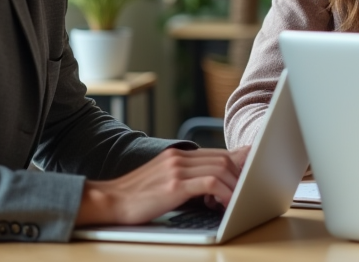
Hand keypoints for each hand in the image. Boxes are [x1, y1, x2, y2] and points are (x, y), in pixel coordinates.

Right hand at [75, 146, 249, 226]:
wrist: (107, 201)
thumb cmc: (135, 198)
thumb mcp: (163, 182)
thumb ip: (185, 178)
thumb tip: (211, 188)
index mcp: (177, 156)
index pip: (216, 154)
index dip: (237, 163)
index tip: (251, 173)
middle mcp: (179, 157)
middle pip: (223, 159)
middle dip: (241, 175)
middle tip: (248, 191)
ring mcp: (176, 169)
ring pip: (221, 168)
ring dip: (235, 186)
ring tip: (239, 201)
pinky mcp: (174, 184)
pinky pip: (211, 184)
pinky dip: (225, 193)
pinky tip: (227, 205)